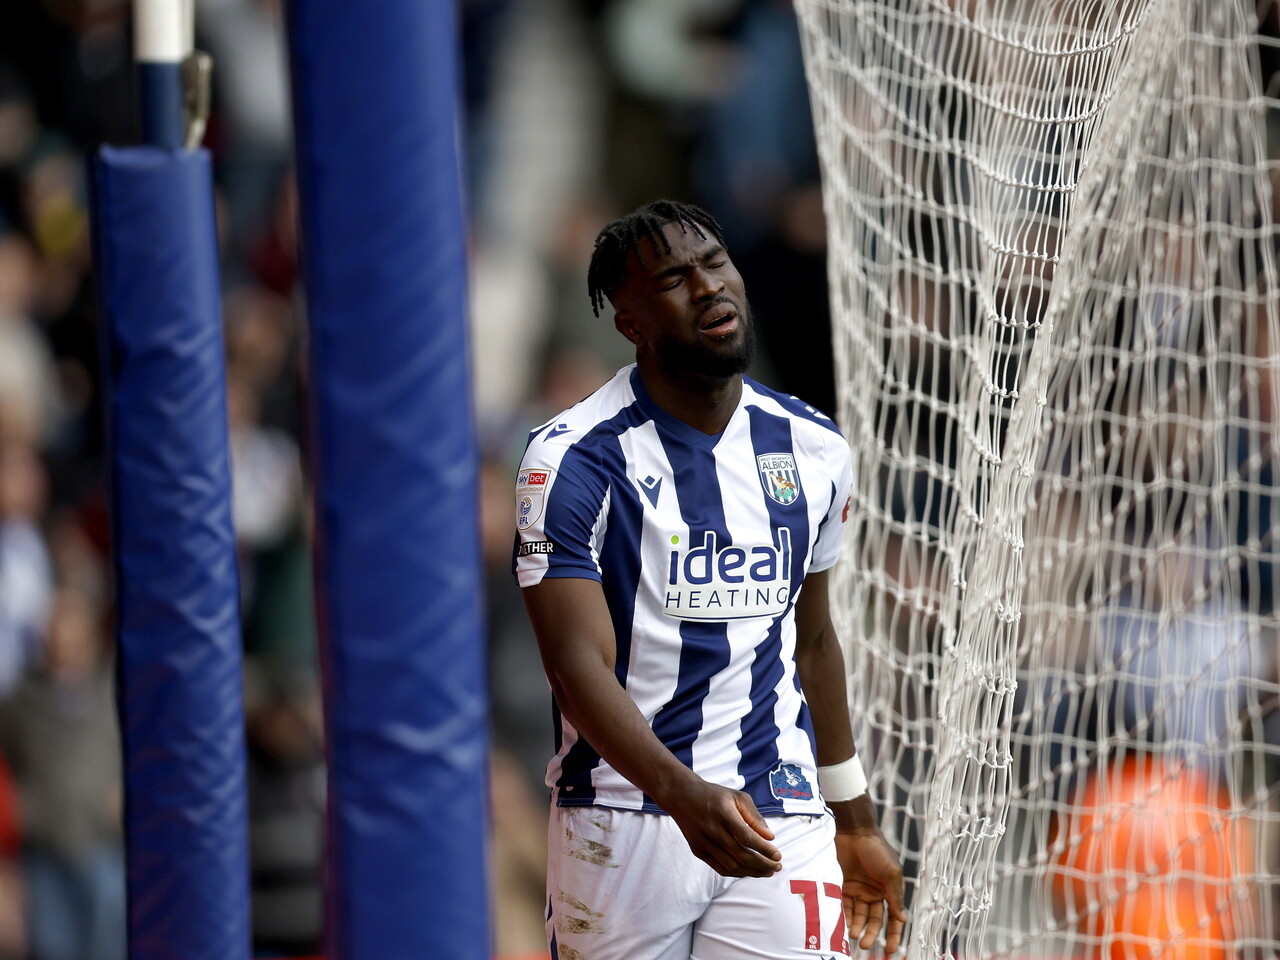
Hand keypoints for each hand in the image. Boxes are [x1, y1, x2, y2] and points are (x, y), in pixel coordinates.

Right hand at [662, 778, 782, 877]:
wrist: (681, 796)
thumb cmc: (713, 795)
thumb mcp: (737, 797)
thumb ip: (754, 816)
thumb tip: (770, 837)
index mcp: (724, 814)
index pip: (747, 838)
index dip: (764, 850)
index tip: (778, 856)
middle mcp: (713, 831)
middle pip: (741, 856)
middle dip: (763, 865)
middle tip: (777, 867)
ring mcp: (704, 843)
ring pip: (732, 866)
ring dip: (752, 872)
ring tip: (767, 871)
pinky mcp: (698, 851)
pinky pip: (720, 868)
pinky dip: (737, 873)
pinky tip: (749, 871)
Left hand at [835, 827, 907, 954]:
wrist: (854, 831)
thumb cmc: (877, 849)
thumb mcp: (891, 872)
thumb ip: (895, 896)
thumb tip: (903, 919)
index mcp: (888, 891)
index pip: (892, 918)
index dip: (892, 934)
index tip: (889, 950)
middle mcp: (873, 893)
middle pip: (874, 920)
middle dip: (871, 933)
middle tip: (864, 944)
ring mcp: (858, 890)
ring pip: (858, 915)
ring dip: (857, 926)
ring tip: (853, 935)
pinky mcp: (842, 885)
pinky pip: (843, 905)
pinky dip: (844, 916)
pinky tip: (843, 924)